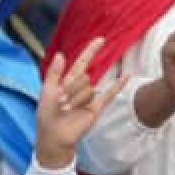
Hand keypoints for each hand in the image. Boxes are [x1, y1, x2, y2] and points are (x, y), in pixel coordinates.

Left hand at [35, 38, 127, 168]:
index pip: (83, 62)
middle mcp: (81, 87)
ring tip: (67, 109)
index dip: (91, 50)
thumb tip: (62, 54)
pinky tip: (127, 75)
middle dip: (70, 88)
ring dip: (75, 99)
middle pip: (82, 77)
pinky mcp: (97, 107)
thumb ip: (54, 72)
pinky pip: (109, 94)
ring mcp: (90, 97)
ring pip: (88, 88)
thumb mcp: (47, 91)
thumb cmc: (47, 114)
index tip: (100, 39)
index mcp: (69, 81)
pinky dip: (119, 85)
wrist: (54, 135)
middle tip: (60, 102)